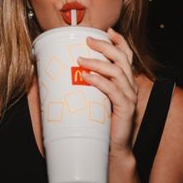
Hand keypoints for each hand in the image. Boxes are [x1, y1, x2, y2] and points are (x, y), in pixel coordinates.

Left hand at [77, 28, 139, 158]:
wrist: (112, 150)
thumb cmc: (100, 125)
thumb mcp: (91, 101)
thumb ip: (81, 87)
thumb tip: (53, 76)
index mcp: (125, 81)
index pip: (126, 56)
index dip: (119, 41)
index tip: (107, 31)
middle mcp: (130, 86)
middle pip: (122, 59)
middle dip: (105, 46)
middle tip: (88, 40)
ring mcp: (129, 97)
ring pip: (117, 72)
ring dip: (97, 63)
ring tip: (80, 60)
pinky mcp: (126, 109)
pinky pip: (113, 90)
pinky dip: (99, 81)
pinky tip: (86, 77)